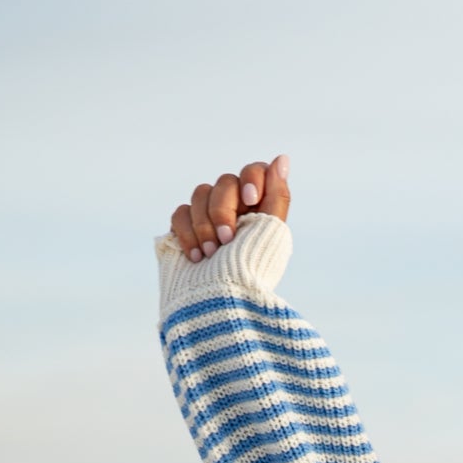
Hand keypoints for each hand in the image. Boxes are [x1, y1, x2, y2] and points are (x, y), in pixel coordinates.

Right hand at [170, 154, 290, 262]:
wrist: (217, 303)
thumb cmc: (250, 273)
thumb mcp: (270, 234)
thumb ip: (277, 196)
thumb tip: (282, 158)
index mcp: (260, 210)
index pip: (255, 171)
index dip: (252, 178)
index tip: (251, 201)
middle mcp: (235, 209)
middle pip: (225, 182)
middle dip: (223, 210)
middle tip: (227, 240)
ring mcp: (207, 218)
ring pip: (200, 193)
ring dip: (205, 225)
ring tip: (212, 254)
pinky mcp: (184, 230)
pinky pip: (180, 212)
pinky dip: (188, 234)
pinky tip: (197, 258)